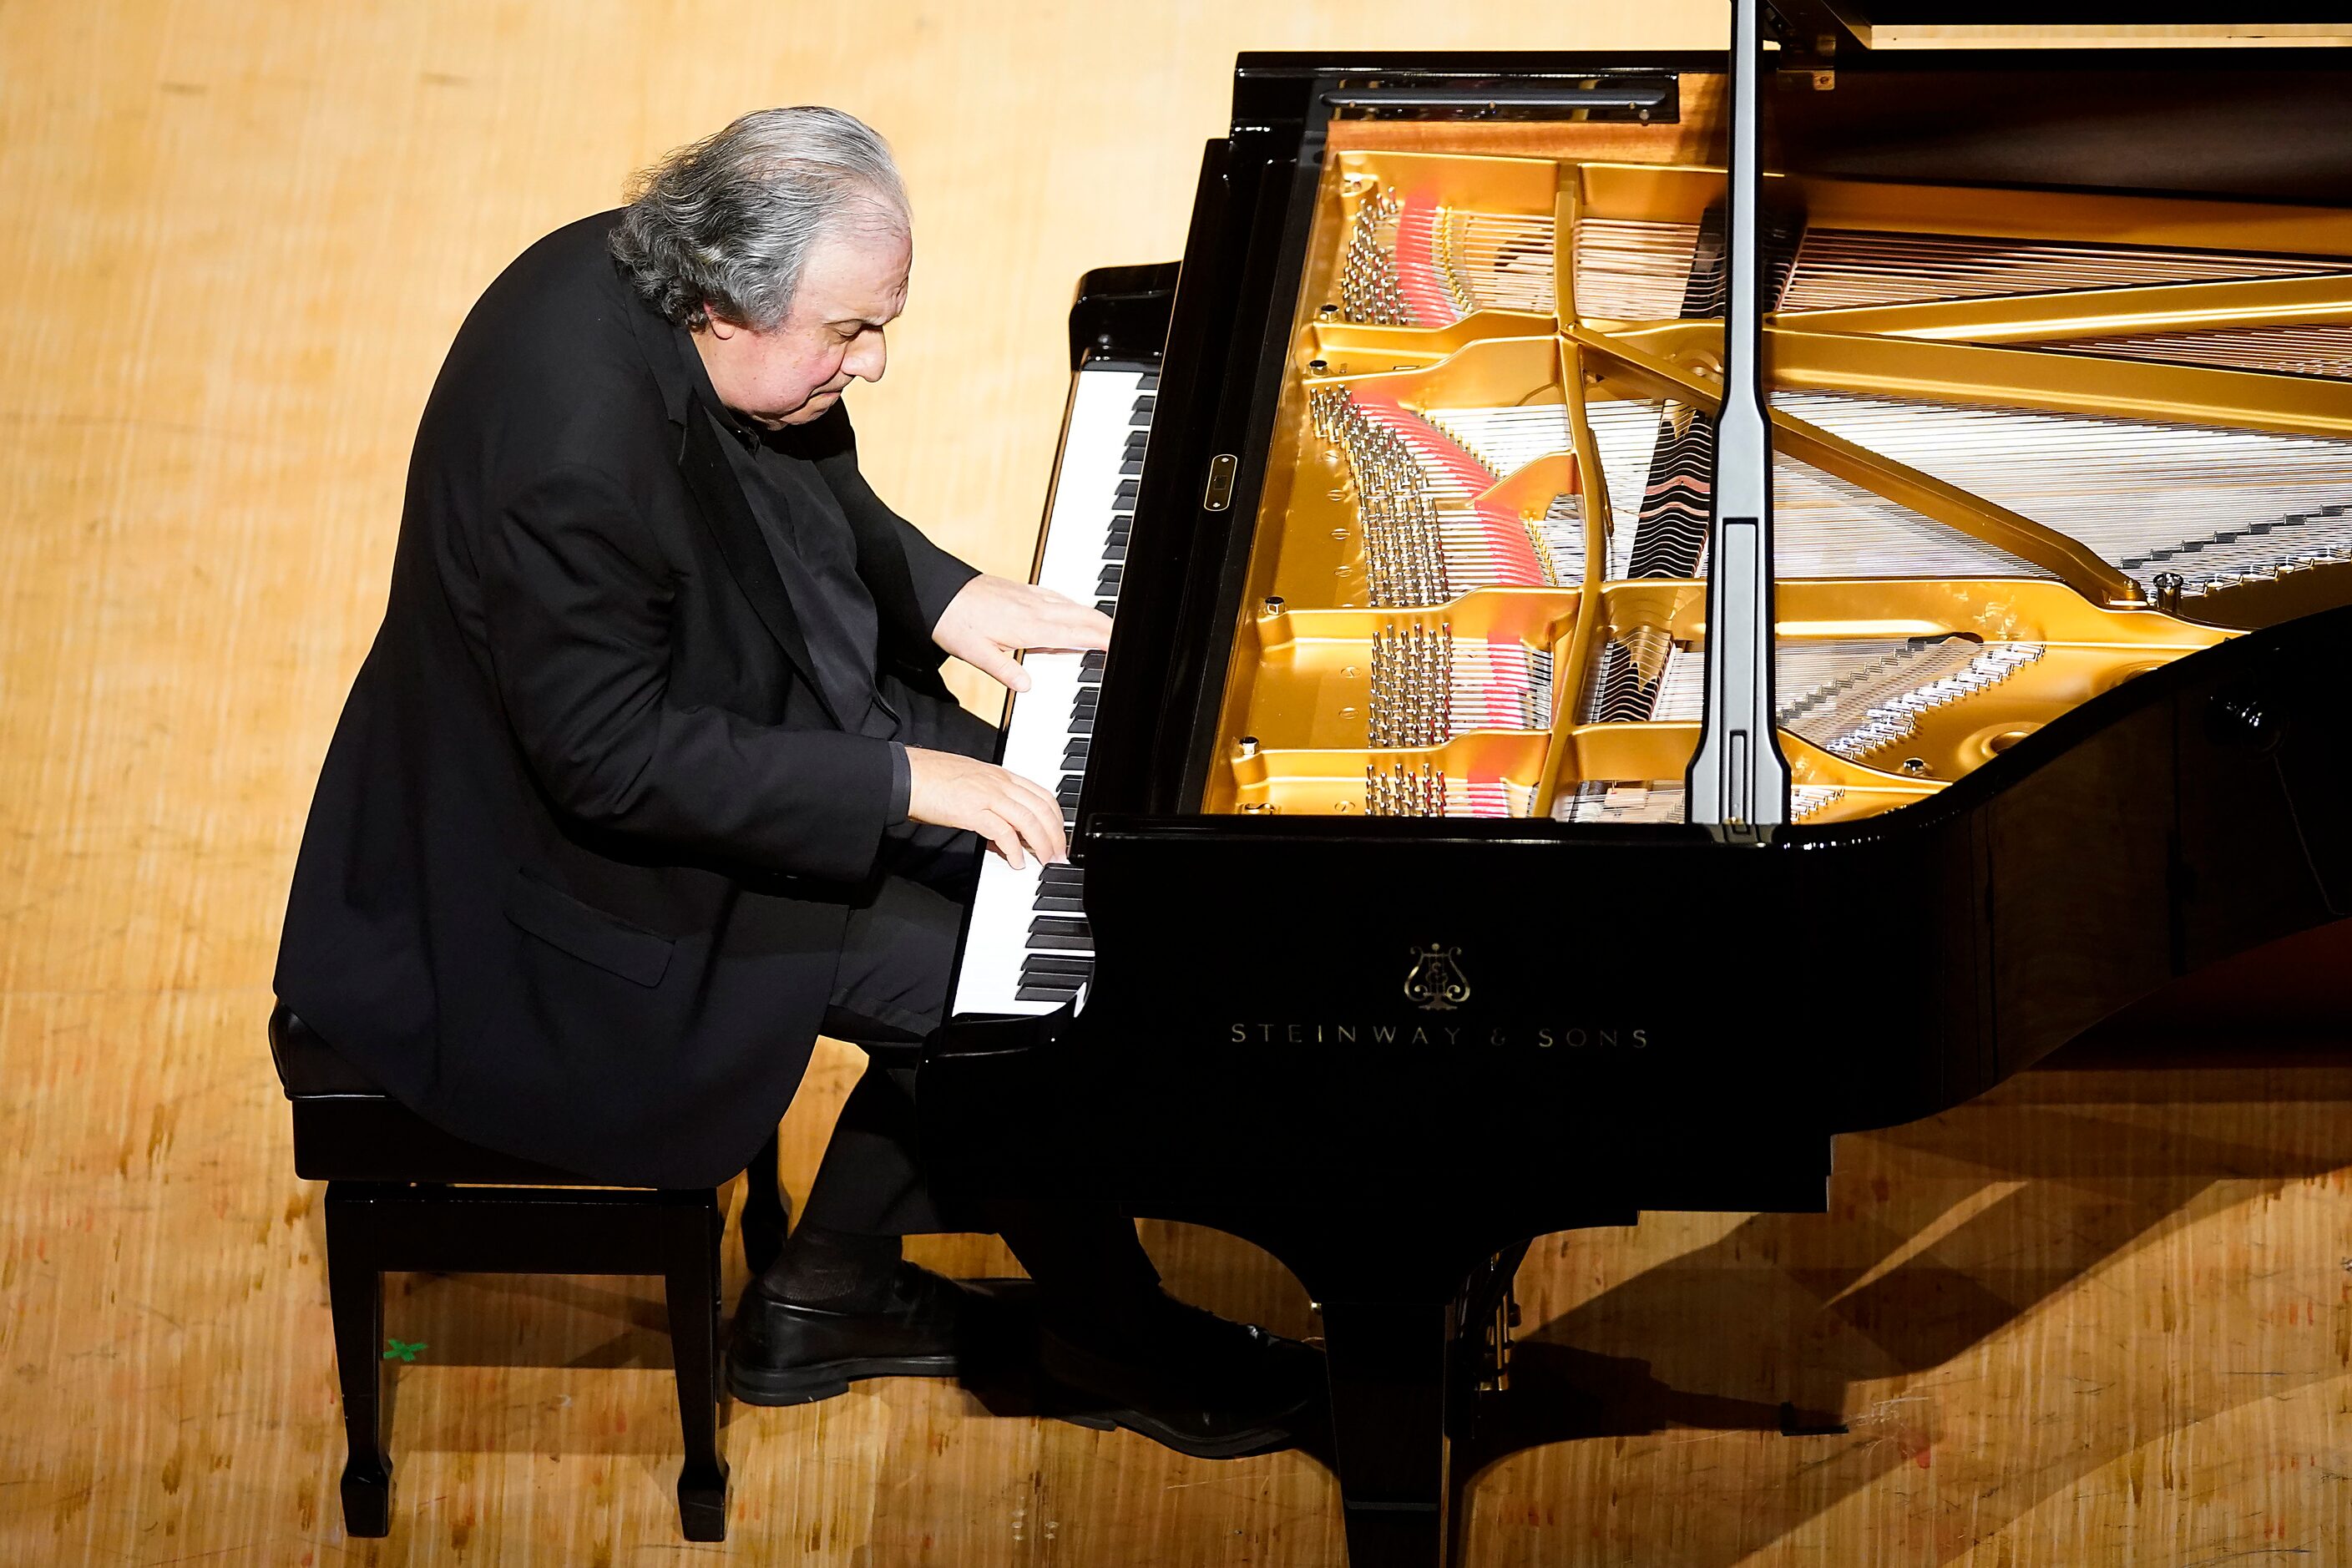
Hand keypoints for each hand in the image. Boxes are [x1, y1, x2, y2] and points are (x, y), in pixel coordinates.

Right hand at [904, 746, 1066, 867]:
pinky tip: (1016, 861)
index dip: (1057, 817)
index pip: (1042, 794)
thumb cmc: (934, 779)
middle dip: (1056, 835)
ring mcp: (987, 795)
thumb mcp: (974, 786)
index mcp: (1001, 776)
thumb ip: (994, 805)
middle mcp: (999, 783)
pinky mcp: (972, 810)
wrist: (908, 775)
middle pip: (1041, 808)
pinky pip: (1002, 831)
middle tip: (1059, 855)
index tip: (1059, 836)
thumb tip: (1007, 835)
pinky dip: (1014, 849)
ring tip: (1045, 861)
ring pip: (1028, 819)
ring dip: (1042, 844)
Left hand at [931, 573, 1111, 692]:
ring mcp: (1030, 596)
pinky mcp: (1023, 590)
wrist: (936, 590)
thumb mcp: (975, 654)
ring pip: (1073, 605)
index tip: (1120, 646)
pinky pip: (1058, 597)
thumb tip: (1026, 686)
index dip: (1102, 640)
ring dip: (1094, 615)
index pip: (1076, 633)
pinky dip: (1074, 606)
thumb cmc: (954, 622)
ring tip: (1110, 628)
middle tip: (1127, 639)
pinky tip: (1074, 610)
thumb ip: (1004, 670)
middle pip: (1083, 616)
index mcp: (1029, 626)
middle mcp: (1035, 608)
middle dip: (1108, 627)